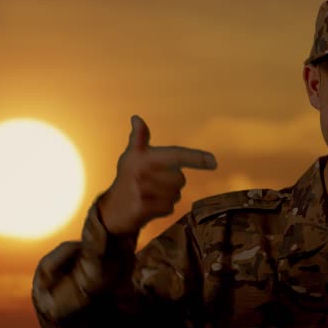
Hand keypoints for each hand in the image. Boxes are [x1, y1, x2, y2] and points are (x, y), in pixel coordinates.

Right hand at [99, 115, 218, 234]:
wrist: (113, 209)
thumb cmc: (127, 178)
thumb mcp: (131, 156)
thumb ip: (139, 138)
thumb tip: (136, 118)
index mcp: (144, 157)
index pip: (176, 155)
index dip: (196, 158)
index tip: (213, 162)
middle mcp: (144, 173)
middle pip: (180, 178)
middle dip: (172, 181)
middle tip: (154, 182)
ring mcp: (146, 192)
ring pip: (176, 194)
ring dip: (168, 195)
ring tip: (150, 194)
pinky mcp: (147, 208)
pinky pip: (170, 207)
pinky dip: (163, 207)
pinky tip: (149, 205)